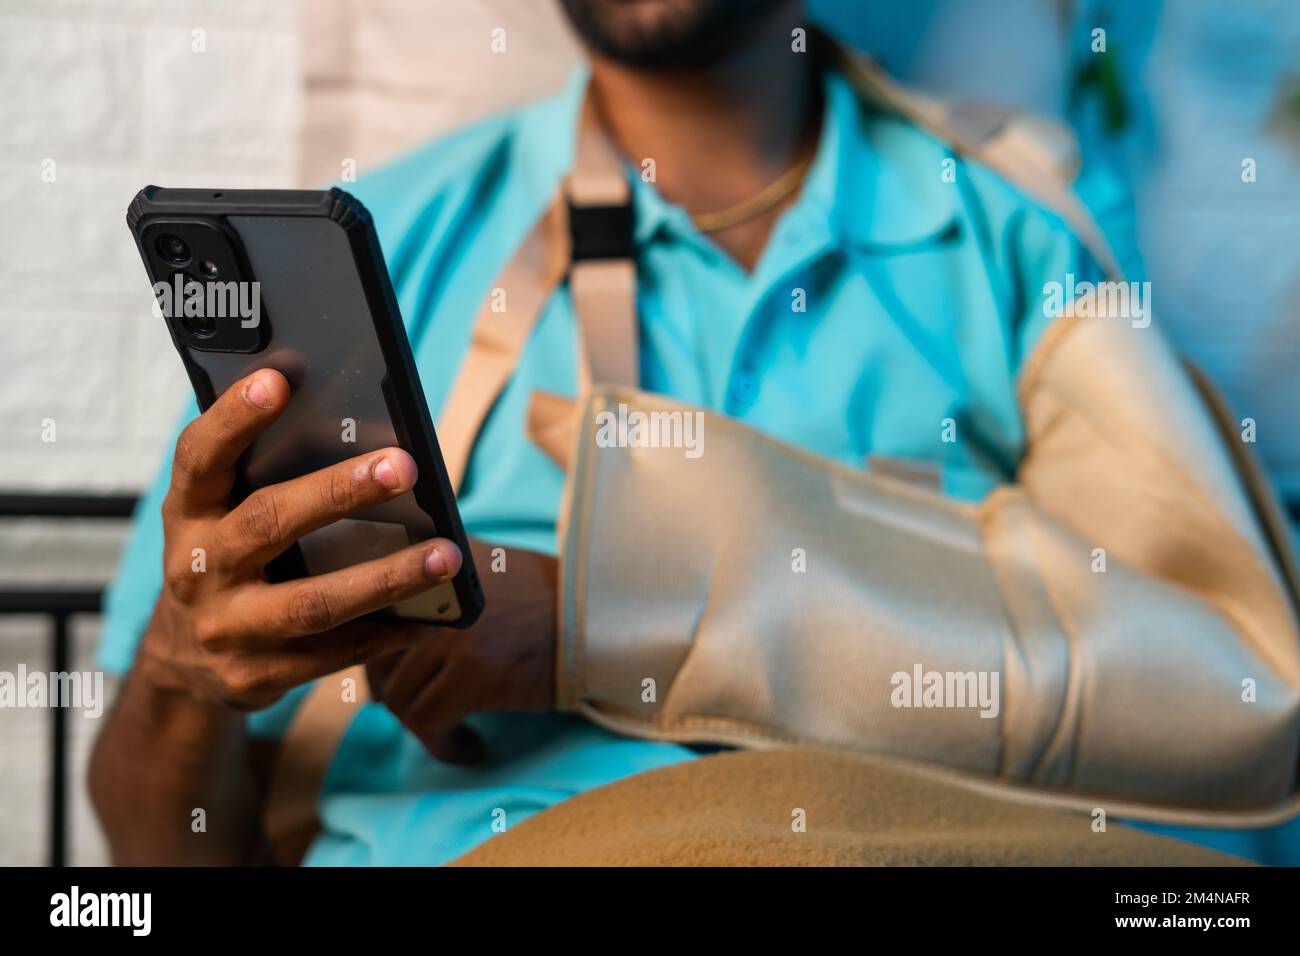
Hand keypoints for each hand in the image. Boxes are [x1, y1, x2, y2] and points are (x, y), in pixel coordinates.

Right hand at [138, 368, 463, 709]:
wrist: (183, 662)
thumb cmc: (226, 558)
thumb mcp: (222, 513)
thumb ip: (264, 474)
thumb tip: (360, 426)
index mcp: (188, 512)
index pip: (202, 455)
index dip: (235, 416)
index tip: (280, 378)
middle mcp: (196, 567)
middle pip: (268, 521)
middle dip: (339, 491)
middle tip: (405, 465)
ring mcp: (224, 627)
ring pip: (312, 603)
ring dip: (386, 577)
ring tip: (447, 555)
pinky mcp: (254, 676)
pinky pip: (332, 653)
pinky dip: (387, 631)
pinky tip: (432, 614)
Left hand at [365, 539, 556, 763]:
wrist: (594, 617)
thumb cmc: (539, 599)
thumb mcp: (475, 571)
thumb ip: (427, 587)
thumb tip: (372, 643)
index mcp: (425, 568)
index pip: (366, 623)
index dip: (376, 661)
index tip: (391, 681)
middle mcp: (429, 597)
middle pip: (378, 667)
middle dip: (397, 698)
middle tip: (425, 712)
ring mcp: (448, 635)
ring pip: (401, 701)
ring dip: (423, 726)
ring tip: (450, 730)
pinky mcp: (472, 674)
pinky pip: (430, 725)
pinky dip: (446, 745)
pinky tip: (470, 747)